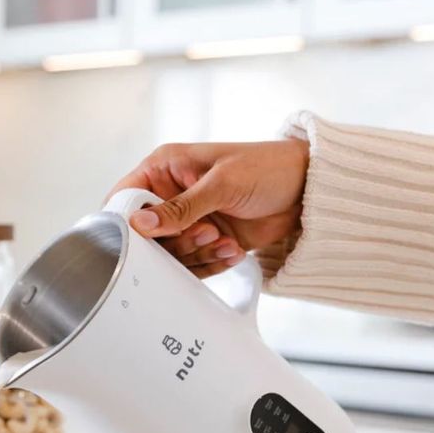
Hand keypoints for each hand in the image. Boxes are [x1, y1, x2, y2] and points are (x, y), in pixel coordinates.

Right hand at [107, 140, 308, 276]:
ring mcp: (188, 221)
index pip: (125, 197)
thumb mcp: (222, 184)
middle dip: (174, 241)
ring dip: (197, 253)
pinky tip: (232, 248)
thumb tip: (140, 223)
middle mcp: (171, 195)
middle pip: (146, 234)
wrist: (308, 191)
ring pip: (170, 254)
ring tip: (224, 239)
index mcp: (164, 168)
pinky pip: (193, 264)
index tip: (141, 238)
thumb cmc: (268, 168)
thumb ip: (181, 207)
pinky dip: (211, 263)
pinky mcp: (205, 241)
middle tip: (205, 231)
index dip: (126, 220)